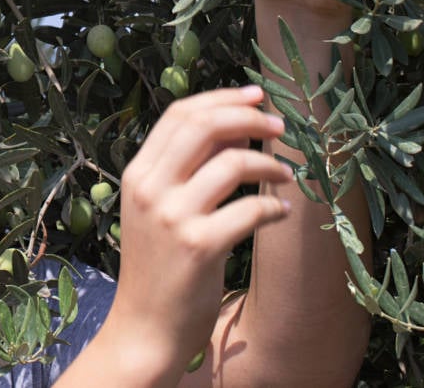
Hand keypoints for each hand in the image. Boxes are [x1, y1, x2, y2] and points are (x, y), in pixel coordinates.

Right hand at [101, 86, 291, 379]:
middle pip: (204, 126)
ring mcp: (172, 217)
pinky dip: (274, 206)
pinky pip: (251, 210)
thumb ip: (184, 169)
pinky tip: (281, 212)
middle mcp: (149, 188)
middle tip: (281, 127)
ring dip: (269, 165)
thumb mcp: (156, 209)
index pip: (180, 114)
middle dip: (249, 118)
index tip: (256, 95)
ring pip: (232, 163)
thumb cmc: (157, 266)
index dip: (222, 98)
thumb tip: (235, 129)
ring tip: (286, 176)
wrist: (143, 327)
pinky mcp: (199, 246)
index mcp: (137, 173)